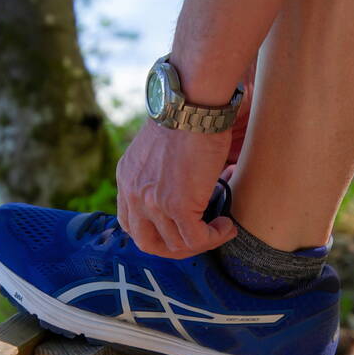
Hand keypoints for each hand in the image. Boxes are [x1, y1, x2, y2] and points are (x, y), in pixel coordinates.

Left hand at [116, 120, 236, 258]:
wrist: (191, 106)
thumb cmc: (184, 117)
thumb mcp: (159, 148)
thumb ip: (160, 173)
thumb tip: (188, 190)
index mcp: (127, 179)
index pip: (130, 223)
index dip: (154, 232)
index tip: (175, 229)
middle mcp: (133, 194)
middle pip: (147, 242)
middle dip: (173, 248)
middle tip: (197, 240)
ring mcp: (153, 203)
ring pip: (175, 245)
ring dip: (201, 242)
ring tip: (219, 228)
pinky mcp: (177, 205)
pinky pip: (196, 239)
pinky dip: (215, 237)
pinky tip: (227, 226)